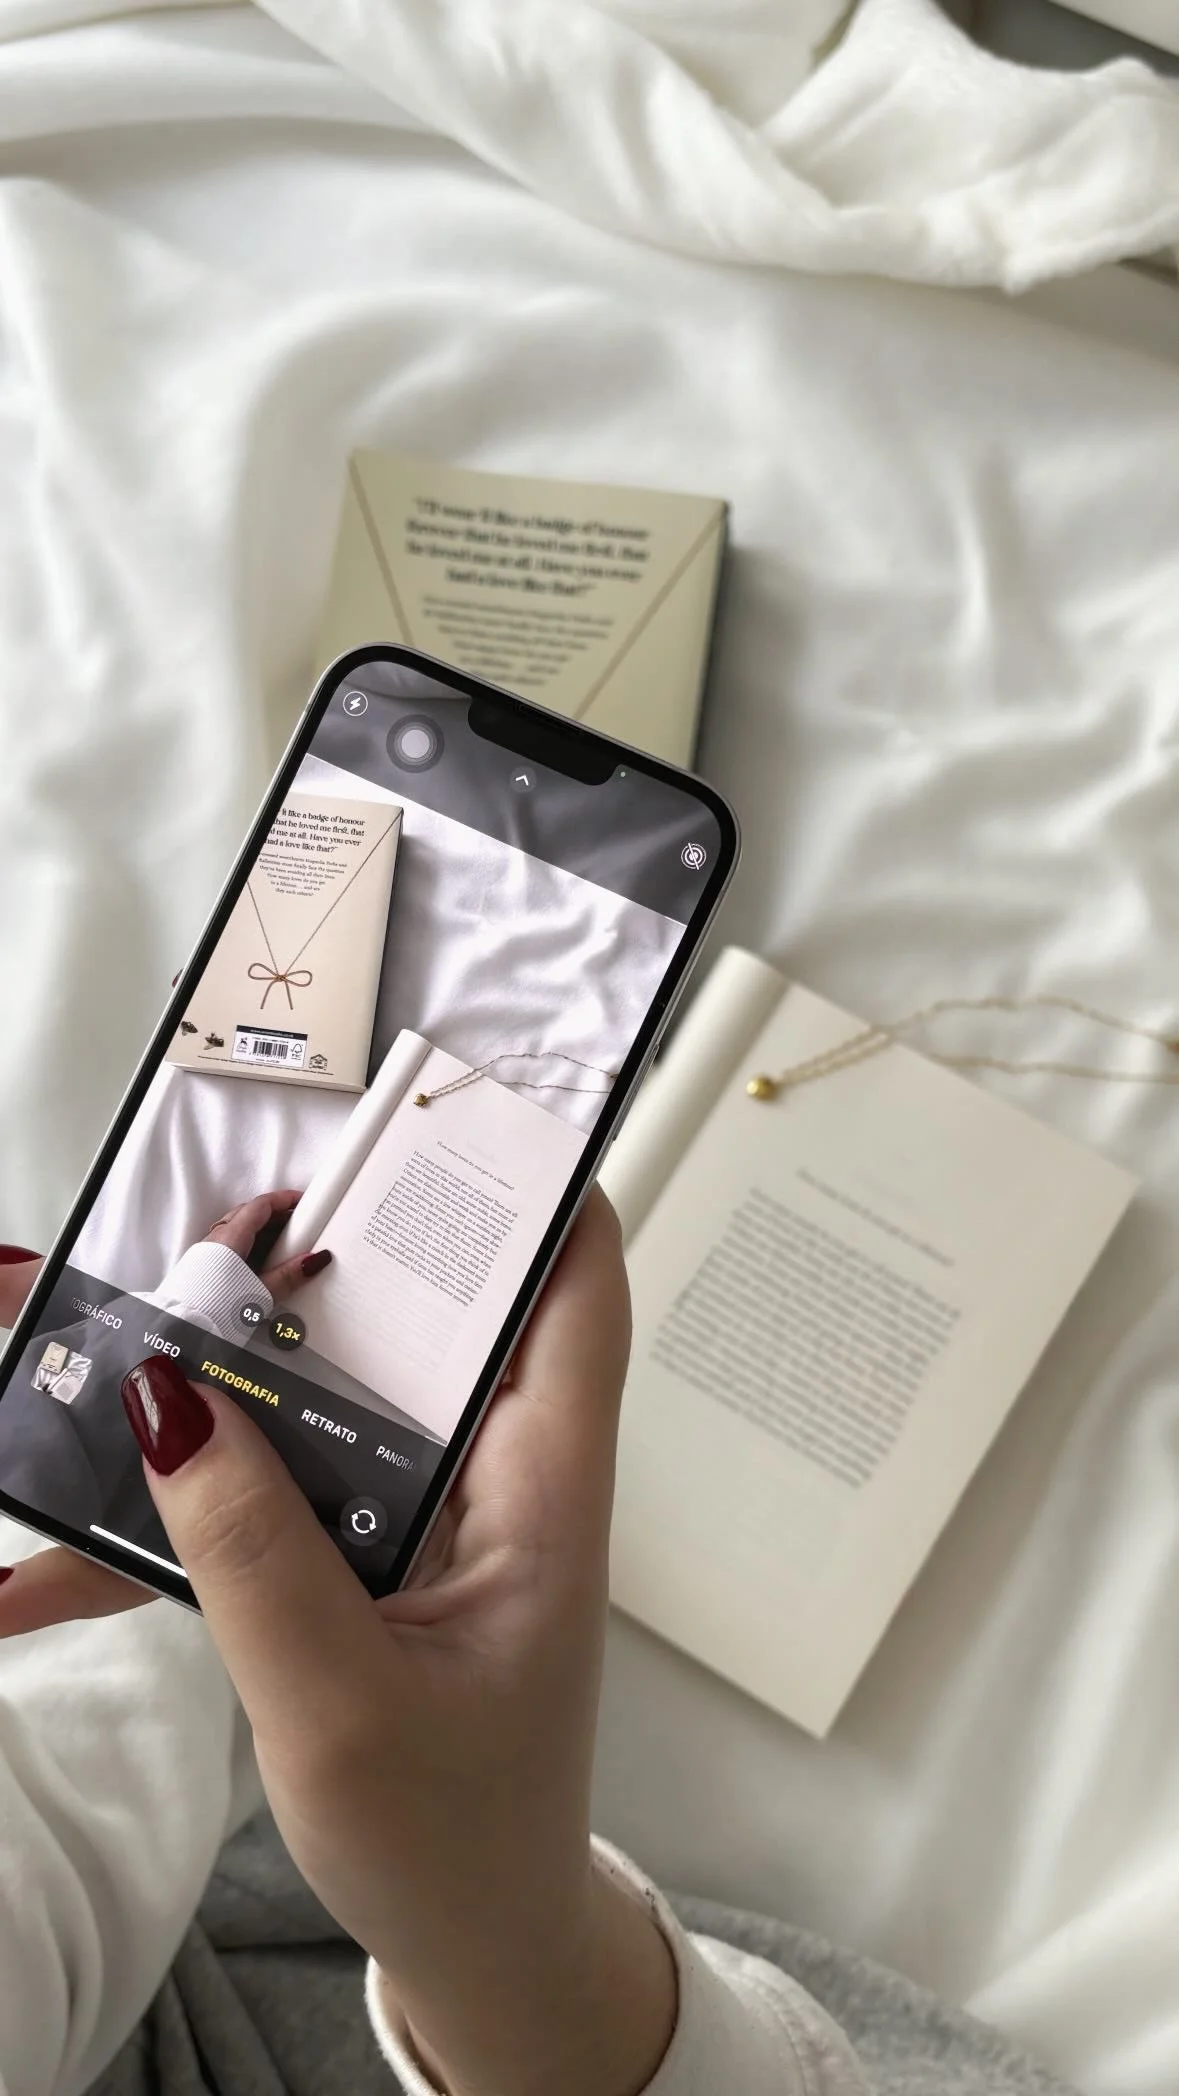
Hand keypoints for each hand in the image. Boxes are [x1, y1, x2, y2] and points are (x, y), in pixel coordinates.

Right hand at [1, 1197, 675, 2095]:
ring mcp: (419, 1526)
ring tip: (114, 1328)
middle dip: (325, 1257)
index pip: (578, 1299)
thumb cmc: (454, 1843)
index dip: (543, 1189)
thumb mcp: (342, 1707)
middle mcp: (489, 1483)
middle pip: (425, 1323)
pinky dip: (184, 1503)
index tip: (464, 1106)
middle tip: (221, 1219)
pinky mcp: (359, 1570)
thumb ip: (254, 1555)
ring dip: (226, 1373)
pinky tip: (57, 1543)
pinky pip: (270, 1499)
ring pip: (328, 1402)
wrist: (473, 1953)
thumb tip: (170, 1397)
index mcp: (540, 1493)